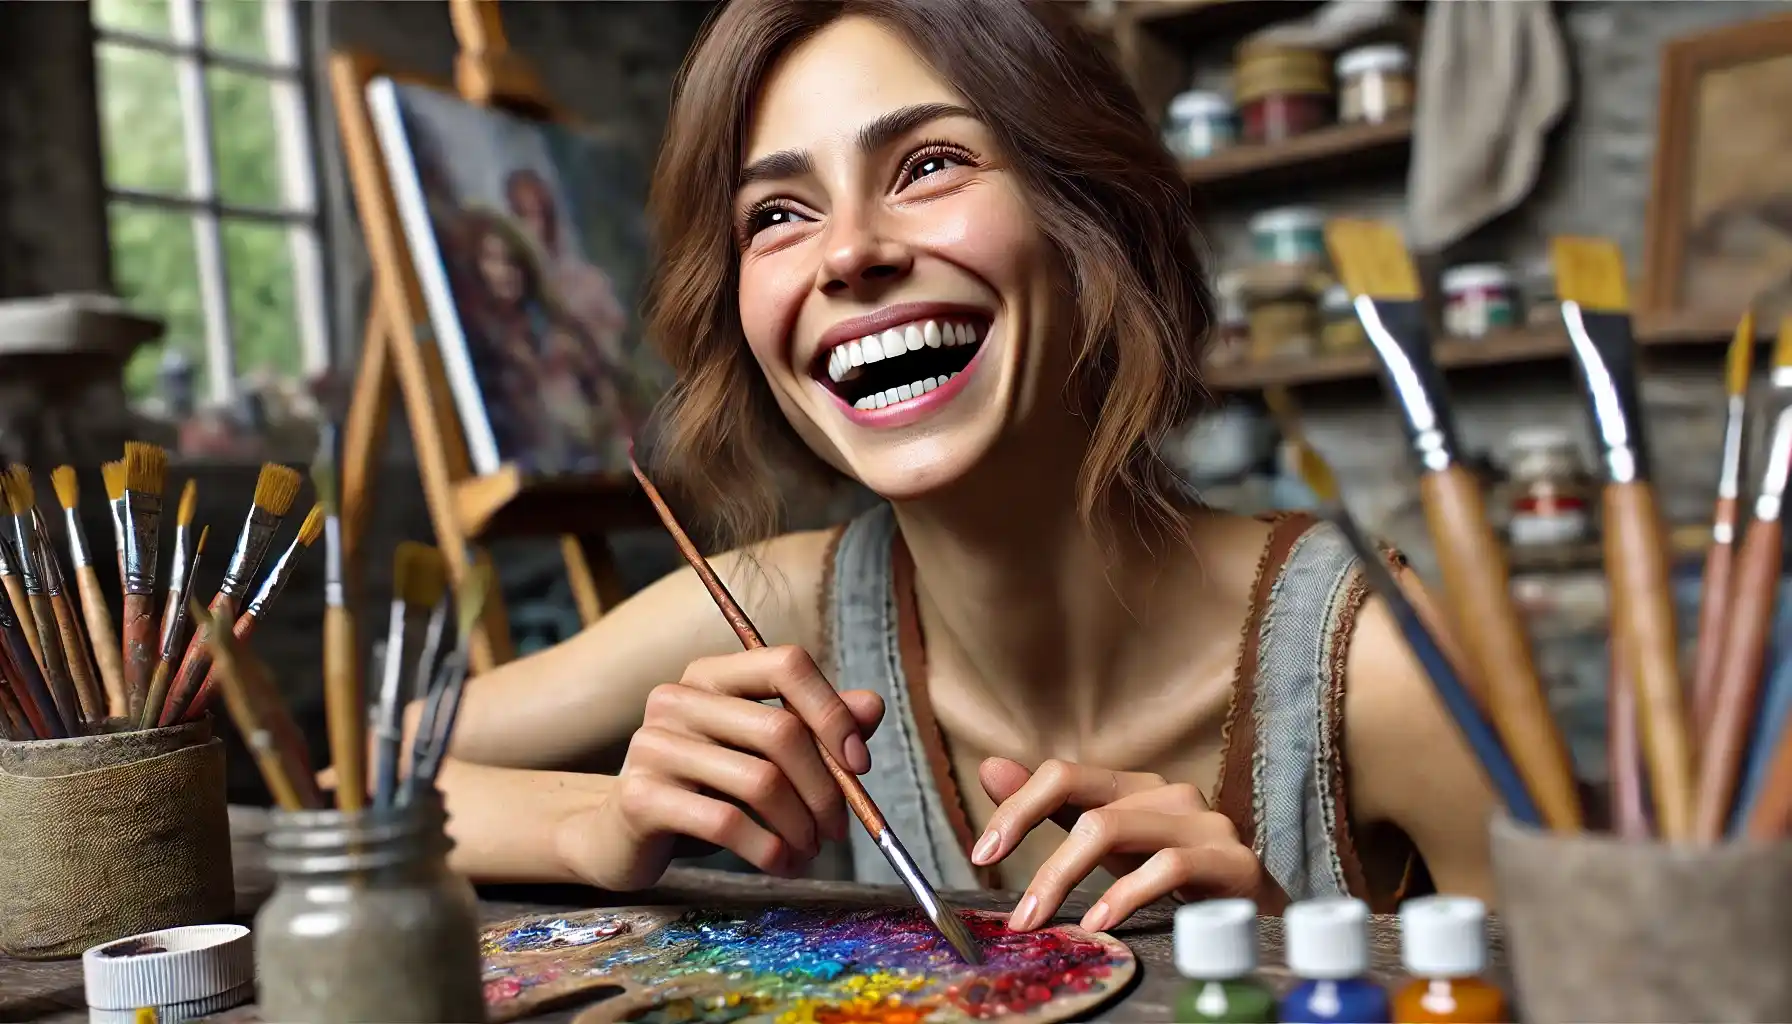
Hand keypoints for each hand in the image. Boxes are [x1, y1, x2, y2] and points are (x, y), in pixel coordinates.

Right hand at [562, 645, 883, 890]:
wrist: (619, 835)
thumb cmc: (701, 789)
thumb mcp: (759, 755)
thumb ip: (814, 727)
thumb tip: (872, 707)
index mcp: (711, 674)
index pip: (787, 664)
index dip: (833, 712)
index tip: (861, 765)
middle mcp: (678, 698)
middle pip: (780, 730)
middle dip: (825, 788)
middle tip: (838, 829)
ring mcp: (653, 744)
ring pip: (761, 781)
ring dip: (801, 826)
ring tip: (809, 850)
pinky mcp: (641, 797)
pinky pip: (727, 822)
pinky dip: (769, 850)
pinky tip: (780, 863)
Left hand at [971, 758, 1267, 932]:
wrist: (1255, 909)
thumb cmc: (1177, 877)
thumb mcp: (1108, 845)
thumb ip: (1053, 808)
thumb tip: (989, 767)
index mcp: (1132, 787)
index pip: (1064, 775)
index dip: (1017, 808)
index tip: (982, 853)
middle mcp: (1167, 793)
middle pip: (1087, 809)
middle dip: (1040, 863)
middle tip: (1016, 915)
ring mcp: (1202, 822)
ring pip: (1116, 830)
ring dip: (1066, 879)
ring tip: (1042, 921)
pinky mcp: (1231, 859)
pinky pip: (1168, 866)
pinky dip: (1126, 895)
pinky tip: (1101, 922)